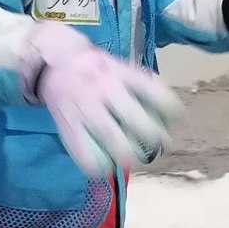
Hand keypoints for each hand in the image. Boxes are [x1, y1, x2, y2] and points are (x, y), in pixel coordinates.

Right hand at [22, 22, 179, 175]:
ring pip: (112, 139)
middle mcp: (103, 89)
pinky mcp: (68, 125)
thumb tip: (168, 107)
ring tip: (136, 159)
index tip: (176, 118)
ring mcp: (85, 108)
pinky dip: (98, 166)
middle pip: (134, 119)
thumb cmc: (93, 66)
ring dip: (129, 155)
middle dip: (153, 137)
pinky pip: (84, 153)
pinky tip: (106, 166)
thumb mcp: (118, 64)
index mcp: (118, 72)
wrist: (52, 60)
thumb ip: (139, 82)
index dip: (169, 107)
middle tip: (161, 144)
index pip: (150, 90)